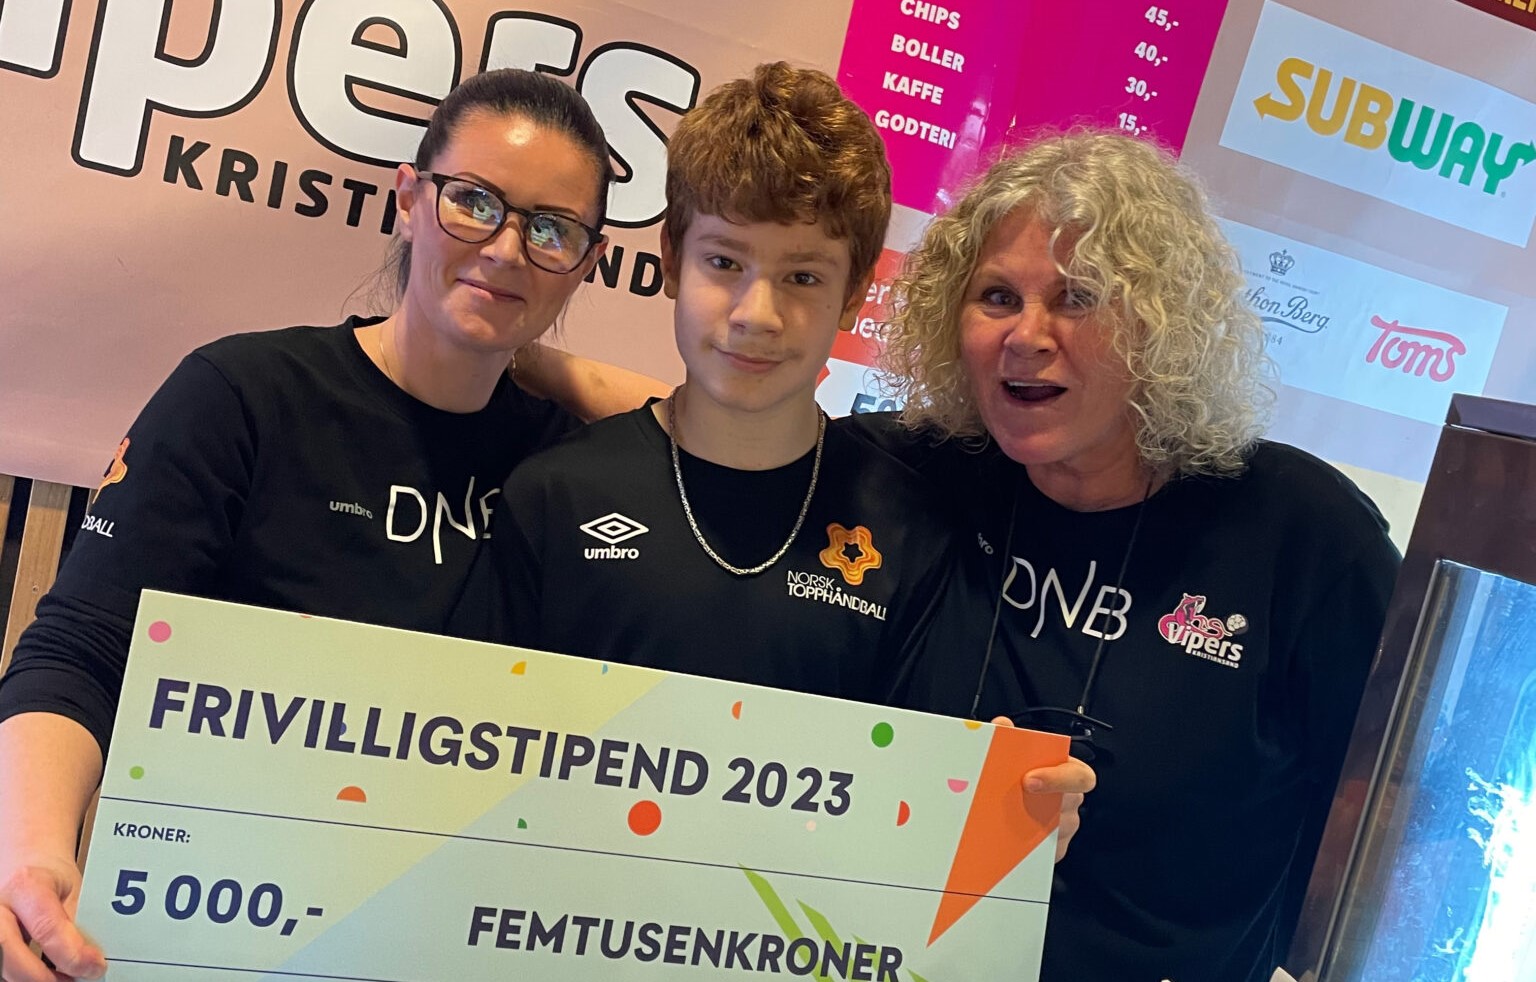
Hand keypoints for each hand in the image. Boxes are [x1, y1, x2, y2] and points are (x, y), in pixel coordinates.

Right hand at [0, 854, 104, 980]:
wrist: (24, 864)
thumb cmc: (48, 874)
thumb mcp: (73, 887)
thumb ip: (79, 921)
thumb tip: (93, 957)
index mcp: (25, 886)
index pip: (46, 928)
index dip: (72, 954)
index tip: (94, 966)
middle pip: (12, 957)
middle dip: (46, 978)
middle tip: (77, 978)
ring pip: (5, 969)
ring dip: (36, 979)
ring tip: (66, 977)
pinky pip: (4, 969)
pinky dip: (26, 976)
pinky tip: (48, 974)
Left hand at [992, 716, 1096, 862]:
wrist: (1012, 806)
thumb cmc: (1021, 777)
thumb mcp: (1017, 754)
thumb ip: (1010, 739)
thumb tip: (1002, 725)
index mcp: (1067, 772)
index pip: (1079, 775)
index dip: (1058, 777)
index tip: (1029, 780)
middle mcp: (1070, 800)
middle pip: (1067, 803)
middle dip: (1041, 801)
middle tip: (1011, 801)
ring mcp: (1065, 827)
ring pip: (1054, 828)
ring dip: (1028, 822)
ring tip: (1000, 817)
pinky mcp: (1054, 849)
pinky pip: (1045, 850)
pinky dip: (1025, 843)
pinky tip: (1004, 835)